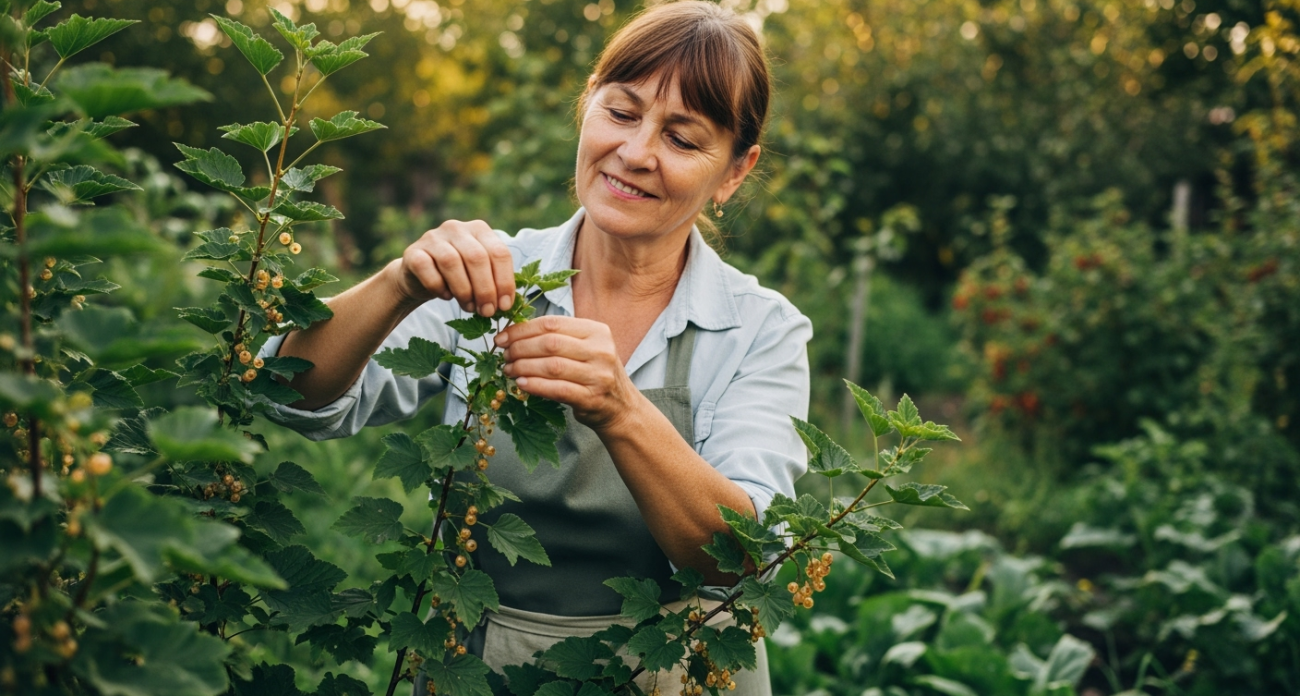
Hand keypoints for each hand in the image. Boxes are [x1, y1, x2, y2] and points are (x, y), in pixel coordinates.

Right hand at [391, 219, 514, 316]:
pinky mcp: (413, 252)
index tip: (504, 306)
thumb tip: (505, 304)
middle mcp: (456, 228)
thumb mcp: (480, 275)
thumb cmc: (458, 276)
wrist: (420, 277)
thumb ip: (494, 282)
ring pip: (451, 262)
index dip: (504, 281)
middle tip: (486, 312)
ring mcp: (432, 237)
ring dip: (463, 290)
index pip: (499, 253)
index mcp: (479, 229)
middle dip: (485, 289)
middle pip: (477, 257)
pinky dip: (438, 286)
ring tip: (468, 307)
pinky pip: (427, 269)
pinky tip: (446, 296)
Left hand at [496, 315, 639, 430]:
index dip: (522, 330)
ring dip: (524, 367)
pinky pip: (557, 389)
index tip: (503, 337)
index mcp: (597, 331)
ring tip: (509, 369)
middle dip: (520, 348)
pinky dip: (535, 386)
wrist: (621, 408)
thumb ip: (560, 338)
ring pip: (552, 366)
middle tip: (505, 355)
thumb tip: (516, 334)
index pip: (552, 323)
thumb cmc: (595, 375)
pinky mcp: (592, 398)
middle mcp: (601, 350)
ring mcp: (598, 375)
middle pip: (550, 343)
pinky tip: (521, 384)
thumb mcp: (587, 348)